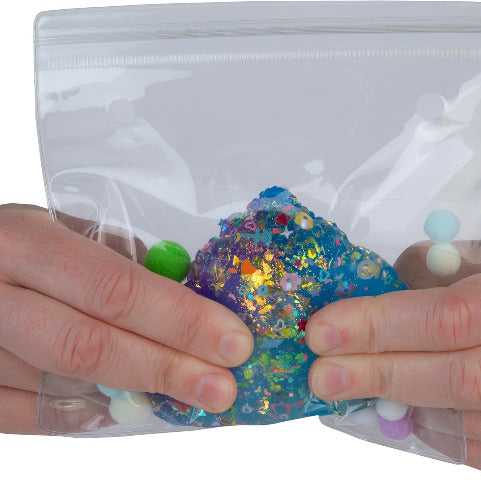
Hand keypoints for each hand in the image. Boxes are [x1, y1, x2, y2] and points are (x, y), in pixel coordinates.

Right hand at [0, 204, 252, 433]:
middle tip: (222, 389)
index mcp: (22, 243)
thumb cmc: (11, 242)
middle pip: (89, 346)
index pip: (115, 289)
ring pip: (60, 387)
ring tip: (184, 395)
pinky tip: (119, 407)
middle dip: (168, 370)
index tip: (234, 343)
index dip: (180, 321)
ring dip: (132, 395)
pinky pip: (25, 417)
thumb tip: (185, 294)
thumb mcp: (56, 226)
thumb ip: (114, 257)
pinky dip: (78, 416)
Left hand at [306, 240, 480, 477]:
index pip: (451, 317)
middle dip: (380, 376)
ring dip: (409, 408)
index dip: (380, 327)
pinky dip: (445, 438)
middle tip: (323, 375)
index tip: (324, 331)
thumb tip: (371, 294)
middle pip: (463, 379)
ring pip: (479, 426)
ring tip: (360, 388)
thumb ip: (436, 272)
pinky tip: (413, 414)